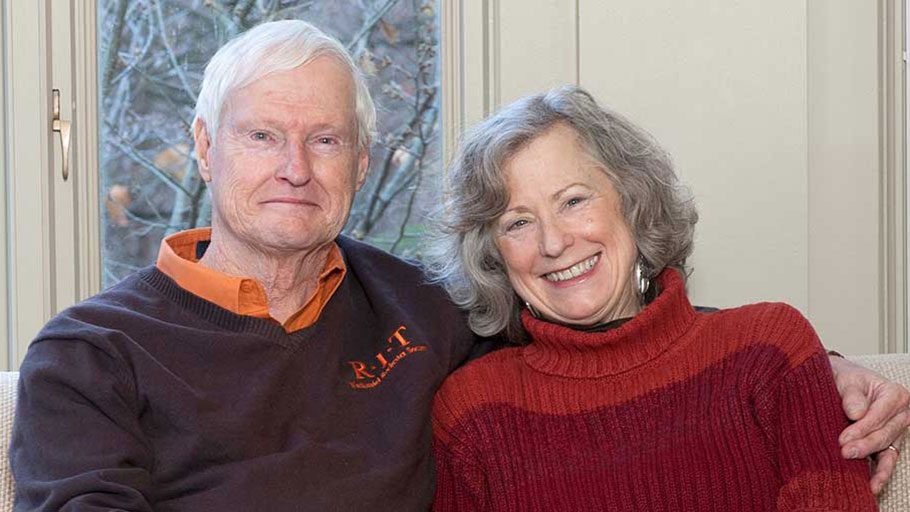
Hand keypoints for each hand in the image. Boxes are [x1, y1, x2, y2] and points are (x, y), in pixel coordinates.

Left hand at [829, 355, 909, 494]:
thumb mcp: (845, 379)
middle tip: (844, 453)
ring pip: (888, 450)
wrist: (840, 381)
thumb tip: (856, 413)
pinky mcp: (888, 442)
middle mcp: (902, 413)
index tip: (842, 439)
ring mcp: (897, 430)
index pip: (879, 416)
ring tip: (863, 479)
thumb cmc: (843, 378)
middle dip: (865, 446)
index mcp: (895, 394)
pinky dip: (881, 473)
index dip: (861, 429)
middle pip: (885, 434)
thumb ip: (851, 395)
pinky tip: (873, 486)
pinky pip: (887, 459)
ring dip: (875, 465)